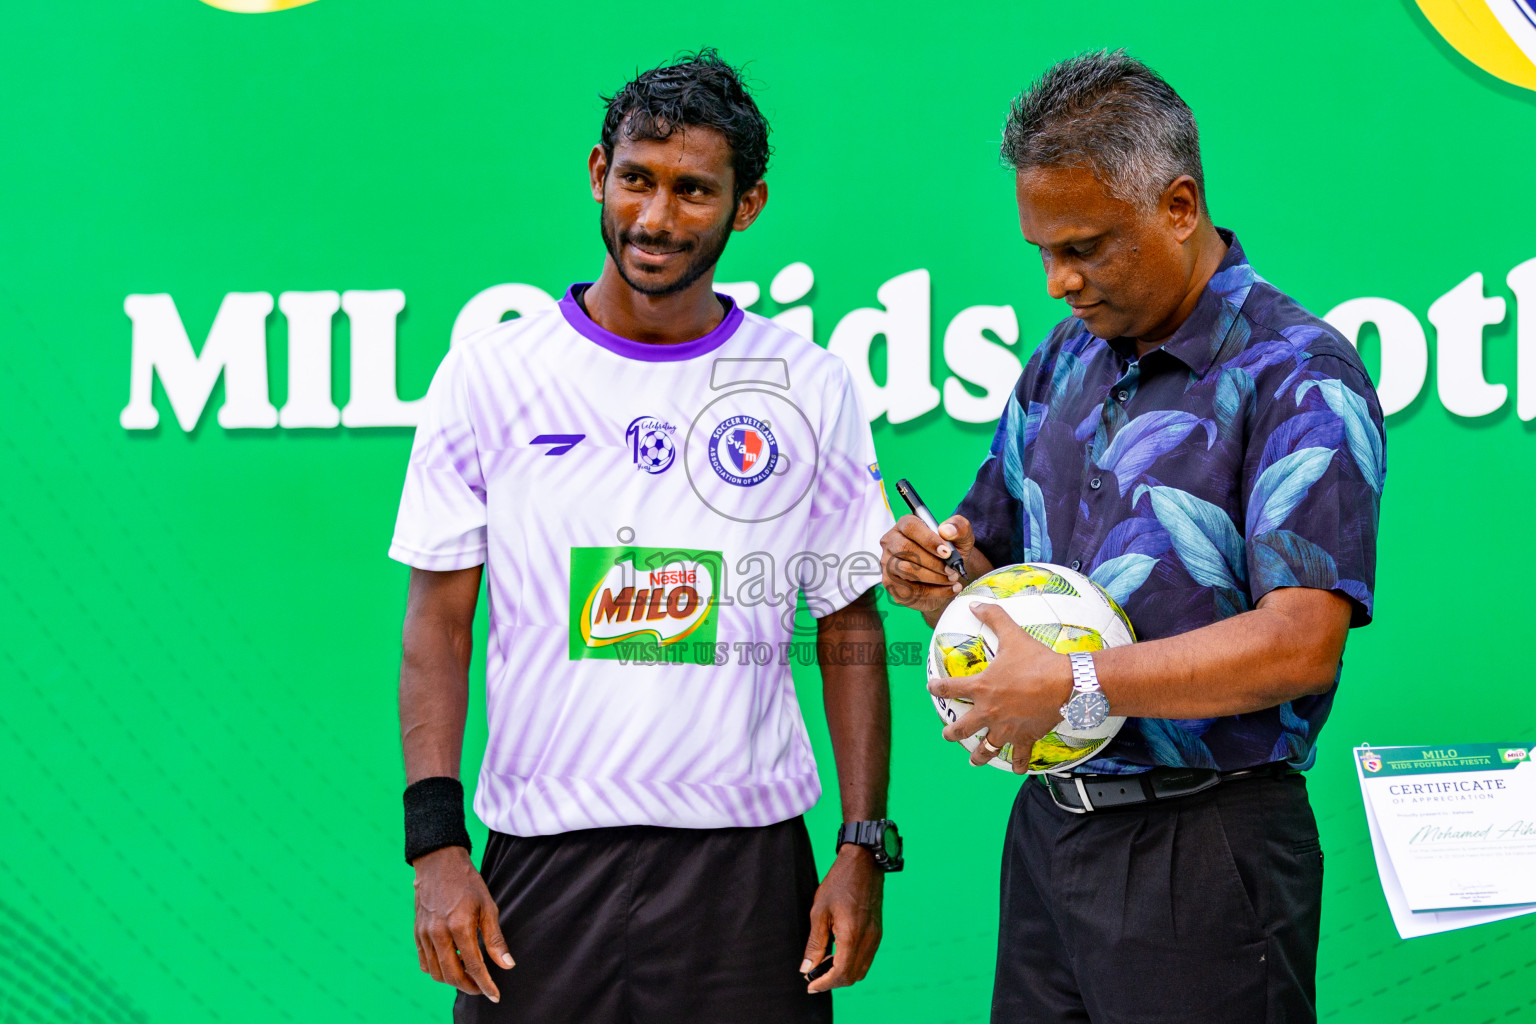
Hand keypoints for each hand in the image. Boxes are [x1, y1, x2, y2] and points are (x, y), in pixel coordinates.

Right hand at [412, 846, 513, 1000]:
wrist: (439, 863)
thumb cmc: (468, 882)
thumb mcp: (488, 906)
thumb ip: (495, 939)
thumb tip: (506, 965)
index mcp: (459, 926)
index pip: (473, 966)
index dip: (485, 984)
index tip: (494, 995)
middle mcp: (438, 933)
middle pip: (452, 974)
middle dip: (469, 987)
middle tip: (482, 988)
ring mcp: (424, 934)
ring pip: (436, 972)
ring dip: (453, 980)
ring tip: (469, 977)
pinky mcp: (417, 932)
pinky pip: (425, 962)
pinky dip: (437, 971)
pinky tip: (450, 965)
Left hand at [799, 844, 883, 993]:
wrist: (863, 863)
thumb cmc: (838, 883)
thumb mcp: (819, 912)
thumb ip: (815, 943)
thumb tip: (806, 969)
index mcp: (852, 936)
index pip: (841, 973)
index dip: (824, 984)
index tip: (810, 985)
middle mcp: (868, 940)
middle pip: (852, 976)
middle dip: (833, 981)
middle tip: (813, 976)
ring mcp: (875, 936)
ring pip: (861, 969)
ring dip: (843, 973)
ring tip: (823, 965)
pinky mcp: (877, 931)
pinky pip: (866, 958)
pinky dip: (852, 963)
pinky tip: (837, 953)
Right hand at [880, 514, 979, 612]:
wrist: (948, 575)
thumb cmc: (950, 552)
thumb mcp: (961, 537)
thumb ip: (958, 527)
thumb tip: (947, 530)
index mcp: (905, 525)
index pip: (910, 527)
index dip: (928, 539)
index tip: (947, 552)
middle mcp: (891, 542)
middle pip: (905, 549)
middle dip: (933, 562)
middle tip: (952, 570)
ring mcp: (888, 564)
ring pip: (906, 570)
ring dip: (934, 577)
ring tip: (952, 578)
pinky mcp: (891, 585)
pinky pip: (910, 590)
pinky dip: (934, 592)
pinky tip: (949, 589)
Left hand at [927, 602, 1072, 772]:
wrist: (1066, 684)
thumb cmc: (1036, 660)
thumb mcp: (1012, 634)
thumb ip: (993, 617)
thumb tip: (975, 604)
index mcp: (981, 687)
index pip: (949, 688)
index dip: (937, 688)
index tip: (931, 688)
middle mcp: (988, 711)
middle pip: (962, 727)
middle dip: (952, 732)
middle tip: (947, 734)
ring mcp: (1006, 728)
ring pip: (986, 748)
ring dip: (978, 755)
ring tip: (974, 760)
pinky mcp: (1026, 737)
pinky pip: (1020, 756)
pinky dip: (1018, 763)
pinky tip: (1017, 769)